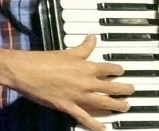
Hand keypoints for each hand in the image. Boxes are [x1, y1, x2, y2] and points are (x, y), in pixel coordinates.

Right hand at [7, 35, 134, 130]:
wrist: (27, 71)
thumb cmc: (46, 60)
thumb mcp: (68, 52)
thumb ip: (83, 48)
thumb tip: (92, 38)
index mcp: (87, 67)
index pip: (109, 68)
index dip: (118, 70)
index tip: (122, 71)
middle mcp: (86, 82)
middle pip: (111, 87)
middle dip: (124, 90)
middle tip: (132, 91)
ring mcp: (78, 96)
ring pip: (103, 103)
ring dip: (116, 106)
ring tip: (125, 107)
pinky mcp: (67, 107)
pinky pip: (84, 117)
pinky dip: (94, 124)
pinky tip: (103, 127)